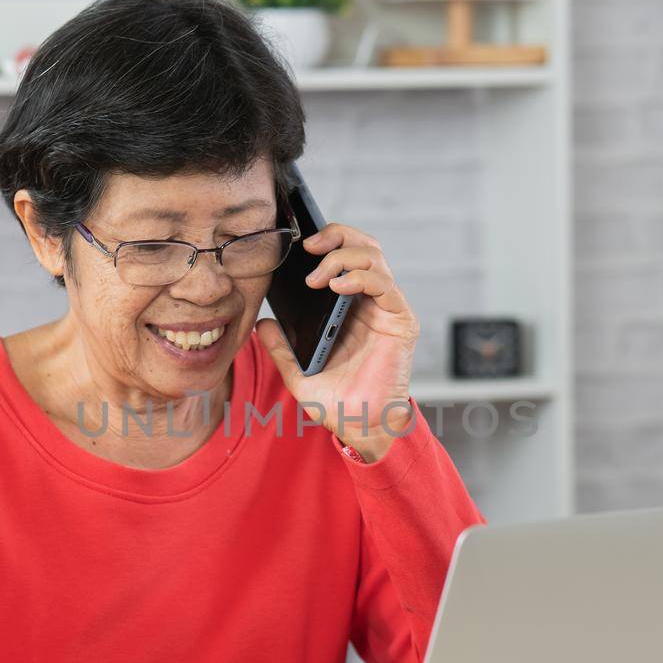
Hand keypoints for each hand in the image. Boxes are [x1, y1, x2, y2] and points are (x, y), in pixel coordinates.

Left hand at [256, 224, 418, 462]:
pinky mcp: (400, 320)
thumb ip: (280, 348)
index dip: (325, 241)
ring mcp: (387, 309)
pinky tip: (337, 286)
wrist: (361, 427)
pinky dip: (360, 277)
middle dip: (336, 236)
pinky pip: (384, 285)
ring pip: (374, 257)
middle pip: (362, 246)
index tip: (296, 247)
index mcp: (349, 308)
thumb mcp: (299, 373)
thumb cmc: (338, 403)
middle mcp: (370, 302)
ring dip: (343, 256)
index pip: (344, 255)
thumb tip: (262, 323)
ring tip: (318, 276)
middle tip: (308, 247)